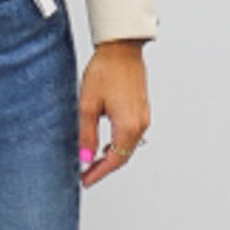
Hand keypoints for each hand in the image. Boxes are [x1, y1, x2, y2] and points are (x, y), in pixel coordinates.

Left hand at [78, 40, 150, 188]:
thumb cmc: (105, 70)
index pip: (114, 160)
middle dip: (105, 168)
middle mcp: (140, 123)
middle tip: (87, 174)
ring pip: (129, 147)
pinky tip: (106, 144)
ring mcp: (144, 117)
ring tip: (93, 161)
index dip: (99, 173)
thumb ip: (87, 135)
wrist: (121, 49)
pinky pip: (132, 135)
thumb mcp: (88, 105)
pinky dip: (119, 144)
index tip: (86, 180)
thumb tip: (85, 158)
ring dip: (112, 156)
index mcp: (128, 125)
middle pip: (124, 156)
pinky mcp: (142, 110)